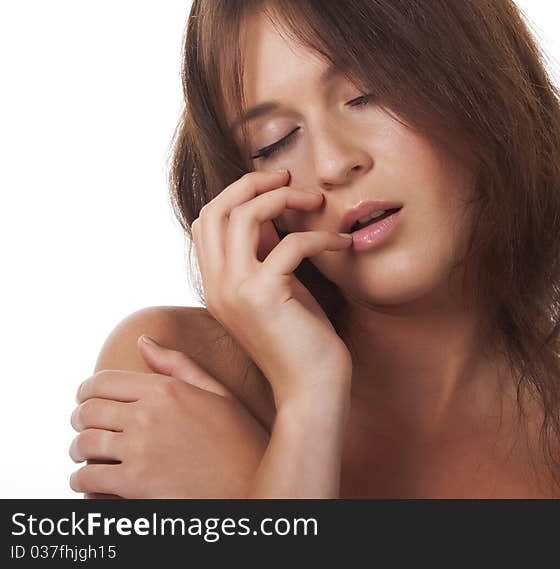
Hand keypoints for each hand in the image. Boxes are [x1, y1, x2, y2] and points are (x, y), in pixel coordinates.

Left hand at [69, 335, 268, 497]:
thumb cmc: (240, 441)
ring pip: (83, 444)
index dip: (87, 392)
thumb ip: (178, 364)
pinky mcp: (135, 483)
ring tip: (88, 458)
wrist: (253, 487)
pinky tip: (93, 484)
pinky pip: (87, 479)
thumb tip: (142, 340)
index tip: (88, 402)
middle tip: (86, 430)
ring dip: (79, 451)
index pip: (102, 382)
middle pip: (87, 411)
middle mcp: (149, 414)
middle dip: (81, 421)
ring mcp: (141, 449)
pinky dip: (82, 482)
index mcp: (167, 388)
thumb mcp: (217, 393)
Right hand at [191, 168, 352, 405]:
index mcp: (216, 284)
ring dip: (284, 197)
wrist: (311, 391)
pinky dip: (321, 236)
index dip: (238, 194)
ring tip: (317, 201)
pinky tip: (343, 242)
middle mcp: (216, 285)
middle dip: (254, 183)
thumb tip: (270, 213)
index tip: (275, 185)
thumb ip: (265, 255)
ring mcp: (234, 290)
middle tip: (290, 178)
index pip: (206, 220)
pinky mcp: (263, 296)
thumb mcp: (279, 290)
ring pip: (243, 216)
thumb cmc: (303, 342)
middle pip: (217, 208)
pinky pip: (290, 243)